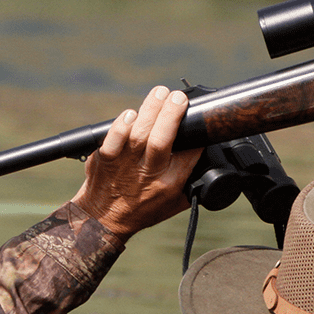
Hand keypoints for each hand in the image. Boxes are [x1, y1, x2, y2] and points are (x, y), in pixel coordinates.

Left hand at [71, 85, 203, 239]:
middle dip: (171, 115)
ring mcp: (124, 166)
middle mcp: (148, 174)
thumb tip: (208, 157)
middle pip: (161, 140)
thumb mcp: (176, 201)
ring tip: (161, 93)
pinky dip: (120, 126)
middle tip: (179, 98)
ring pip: (138, 134)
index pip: (189, 154)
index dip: (195, 134)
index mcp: (170, 184)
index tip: (197, 117)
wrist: (105, 220)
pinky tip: (131, 113)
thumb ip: (192, 181)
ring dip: (150, 111)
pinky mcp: (104, 160)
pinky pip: (112, 141)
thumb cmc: (143, 209)